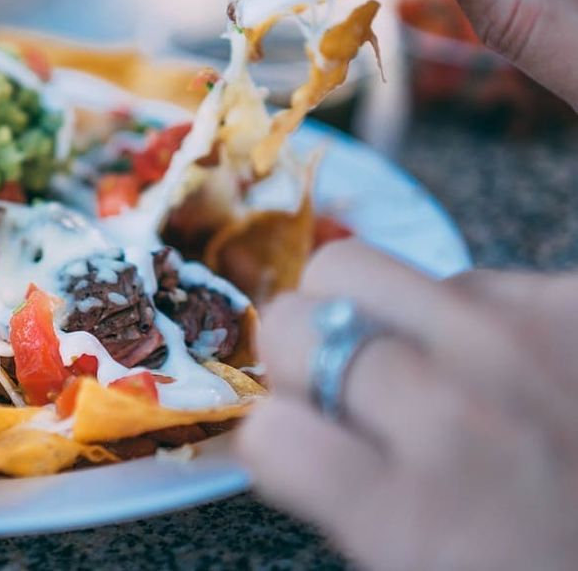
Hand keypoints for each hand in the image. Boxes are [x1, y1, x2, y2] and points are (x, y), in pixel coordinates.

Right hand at [236, 241, 577, 570]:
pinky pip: (473, 276)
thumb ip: (348, 496)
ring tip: (438, 371)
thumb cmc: (543, 564)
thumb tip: (289, 423)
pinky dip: (477, 316)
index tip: (308, 452)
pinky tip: (523, 370)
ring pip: (362, 269)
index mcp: (410, 516)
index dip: (278, 441)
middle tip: (349, 390)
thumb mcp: (424, 565)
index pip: (266, 431)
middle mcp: (456, 415)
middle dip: (302, 351)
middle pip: (294, 319)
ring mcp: (521, 343)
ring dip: (377, 318)